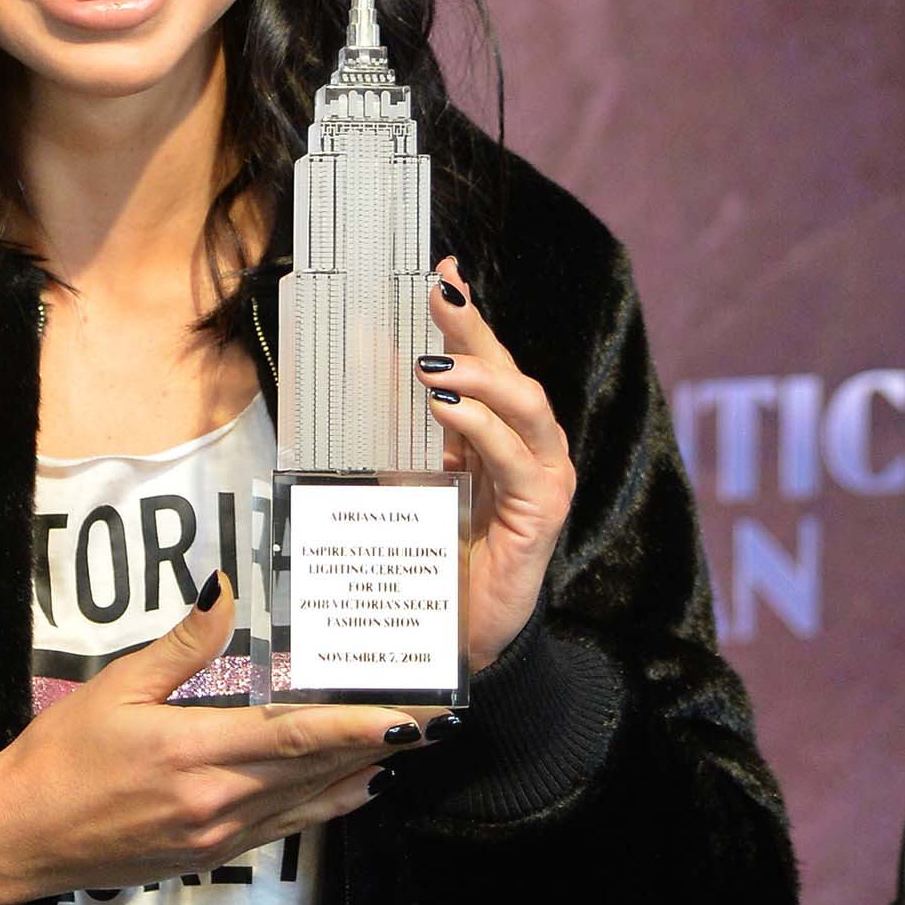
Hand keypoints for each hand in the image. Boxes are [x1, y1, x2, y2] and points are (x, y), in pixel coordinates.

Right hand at [0, 577, 445, 904]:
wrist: (21, 837)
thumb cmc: (60, 757)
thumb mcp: (114, 689)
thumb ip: (181, 646)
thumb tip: (227, 591)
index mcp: (193, 753)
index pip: (296, 737)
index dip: (360, 727)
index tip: (412, 714)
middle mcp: (217, 801)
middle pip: (316, 770)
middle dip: (380, 745)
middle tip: (435, 720)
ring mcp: (218, 835)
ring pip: (307, 803)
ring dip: (363, 775)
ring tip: (411, 749)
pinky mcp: (213, 855)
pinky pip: (285, 828)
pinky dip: (327, 807)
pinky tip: (356, 790)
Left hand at [417, 257, 576, 666]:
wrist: (455, 633)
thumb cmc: (435, 558)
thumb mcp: (405, 483)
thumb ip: (397, 436)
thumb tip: (361, 376)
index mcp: (500, 436)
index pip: (488, 362)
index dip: (468, 317)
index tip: (442, 271)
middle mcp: (530, 449)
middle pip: (510, 372)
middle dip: (474, 329)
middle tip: (438, 294)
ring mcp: (543, 479)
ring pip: (527, 406)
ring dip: (480, 376)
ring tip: (434, 364)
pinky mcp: (542, 513)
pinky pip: (516, 459)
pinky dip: (482, 428)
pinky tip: (447, 410)